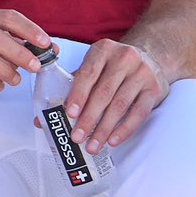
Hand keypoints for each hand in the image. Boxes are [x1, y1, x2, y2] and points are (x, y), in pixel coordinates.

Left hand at [61, 40, 171, 154]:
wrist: (150, 57)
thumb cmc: (112, 68)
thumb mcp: (92, 69)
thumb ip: (69, 89)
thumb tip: (41, 120)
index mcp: (102, 50)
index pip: (88, 74)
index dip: (78, 95)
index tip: (68, 114)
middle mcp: (124, 58)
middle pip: (103, 92)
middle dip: (89, 118)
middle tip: (76, 137)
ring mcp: (142, 73)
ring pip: (120, 105)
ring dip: (104, 129)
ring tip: (92, 146)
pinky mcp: (155, 88)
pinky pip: (139, 113)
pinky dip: (125, 129)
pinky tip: (112, 141)